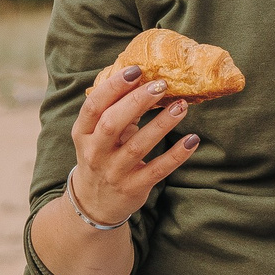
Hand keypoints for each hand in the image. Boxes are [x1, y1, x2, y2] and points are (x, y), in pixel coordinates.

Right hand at [67, 63, 202, 225]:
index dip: (113, 87)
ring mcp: (114, 172)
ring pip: (138, 146)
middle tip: (161, 85)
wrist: (94, 203)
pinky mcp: (134, 187)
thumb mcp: (96, 134)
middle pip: (112, 123)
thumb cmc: (101, 156)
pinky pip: (158, 169)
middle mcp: (95, 152)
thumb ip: (115, 110)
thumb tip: (145, 80)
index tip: (135, 70)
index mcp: (83, 133)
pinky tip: (192, 139)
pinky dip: (176, 154)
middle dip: (137, 101)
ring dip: (161, 124)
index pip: (93, 106)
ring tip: (181, 106)